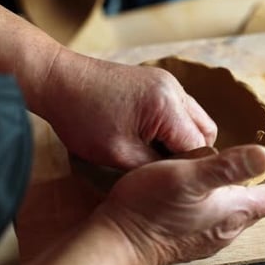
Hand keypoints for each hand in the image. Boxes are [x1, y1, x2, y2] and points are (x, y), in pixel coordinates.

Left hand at [39, 49, 216, 169]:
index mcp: (167, 106)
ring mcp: (167, 82)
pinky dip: (172, 126)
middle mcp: (175, 89)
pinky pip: (179, 109)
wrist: (59, 80)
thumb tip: (175, 176)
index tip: (172, 184)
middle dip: (191, 154)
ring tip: (156, 155)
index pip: (199, 147)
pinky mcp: (158, 81)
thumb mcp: (118, 154)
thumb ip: (153, 167)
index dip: (187, 170)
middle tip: (165, 170)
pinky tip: (150, 138)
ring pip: (194, 119)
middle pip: (205, 131)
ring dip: (182, 139)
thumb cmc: (81, 117)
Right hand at [91, 145, 264, 264]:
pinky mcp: (196, 235)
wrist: (120, 240)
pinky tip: (232, 198)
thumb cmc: (150, 206)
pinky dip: (244, 201)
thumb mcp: (188, 177)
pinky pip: (231, 216)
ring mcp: (212, 233)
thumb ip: (227, 167)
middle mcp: (228, 225)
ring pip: (250, 210)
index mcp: (233, 208)